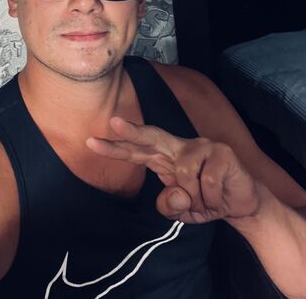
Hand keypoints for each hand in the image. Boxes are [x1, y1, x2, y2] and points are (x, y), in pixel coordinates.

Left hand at [86, 117, 260, 223]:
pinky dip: (211, 200)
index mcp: (165, 158)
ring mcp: (201, 146)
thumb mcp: (182, 211)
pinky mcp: (221, 152)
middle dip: (133, 131)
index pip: (137, 151)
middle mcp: (180, 147)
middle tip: (114, 122)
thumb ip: (170, 205)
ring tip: (206, 202)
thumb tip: (176, 195)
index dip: (116, 147)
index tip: (92, 142)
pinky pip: (207, 182)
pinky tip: (219, 198)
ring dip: (194, 198)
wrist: (243, 204)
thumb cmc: (207, 201)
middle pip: (153, 136)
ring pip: (184, 173)